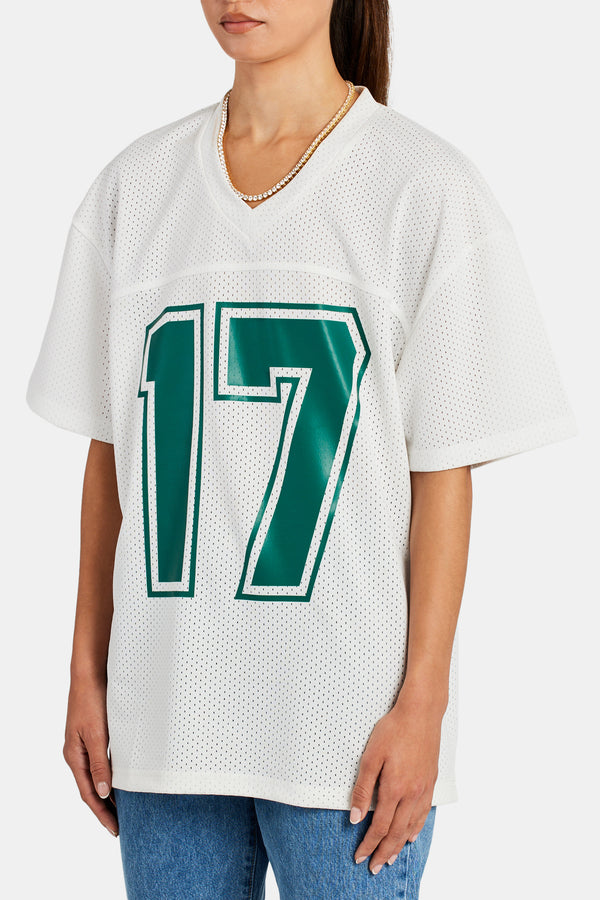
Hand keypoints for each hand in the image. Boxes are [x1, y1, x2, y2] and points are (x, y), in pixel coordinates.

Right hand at [63, 675, 117, 836]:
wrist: (91, 673)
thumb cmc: (92, 700)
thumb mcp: (97, 734)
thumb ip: (100, 764)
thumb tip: (104, 792)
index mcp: (74, 756)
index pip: (89, 794)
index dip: (102, 813)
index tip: (115, 829)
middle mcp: (77, 753)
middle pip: (91, 788)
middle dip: (105, 808)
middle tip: (121, 825)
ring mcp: (85, 744)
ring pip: (97, 776)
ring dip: (109, 793)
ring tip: (124, 808)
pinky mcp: (94, 735)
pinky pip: (101, 763)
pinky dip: (111, 775)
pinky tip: (122, 779)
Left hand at [349, 685, 443, 873]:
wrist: (421, 713)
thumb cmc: (392, 730)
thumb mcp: (370, 756)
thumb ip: (362, 788)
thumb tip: (355, 817)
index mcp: (394, 788)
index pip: (380, 826)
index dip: (369, 844)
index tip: (360, 857)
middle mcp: (411, 794)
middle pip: (397, 832)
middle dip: (384, 852)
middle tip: (375, 868)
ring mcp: (423, 789)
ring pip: (412, 826)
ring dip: (400, 845)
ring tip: (390, 858)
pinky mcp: (431, 781)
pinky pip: (424, 813)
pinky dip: (416, 828)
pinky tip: (411, 835)